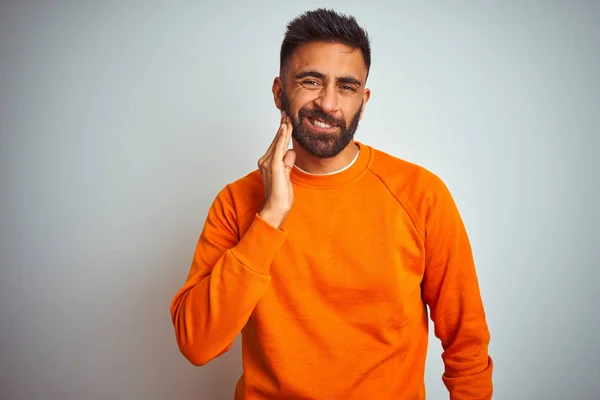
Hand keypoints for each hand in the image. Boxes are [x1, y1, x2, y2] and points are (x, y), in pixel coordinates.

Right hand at [258, 111, 295, 228]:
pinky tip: (285, 128)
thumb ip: (288, 163)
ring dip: (283, 128)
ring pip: (278, 141)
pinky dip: (282, 137)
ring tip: (287, 116)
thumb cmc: (280, 196)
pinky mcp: (274, 167)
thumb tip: (291, 151)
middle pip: (276, 140)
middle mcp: (265, 161)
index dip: (282, 132)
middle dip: (282, 126)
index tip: (286, 121)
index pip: (277, 144)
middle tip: (286, 112)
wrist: (275, 208)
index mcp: (268, 163)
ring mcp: (268, 163)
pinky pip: (278, 148)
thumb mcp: (287, 175)